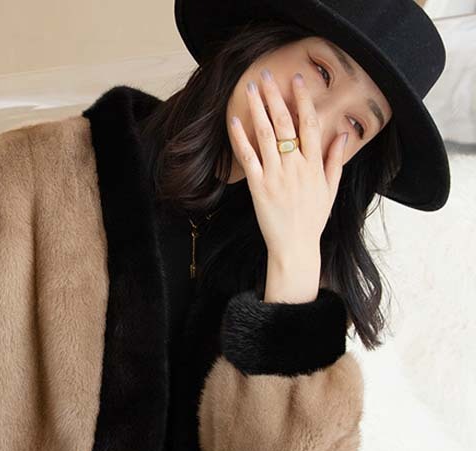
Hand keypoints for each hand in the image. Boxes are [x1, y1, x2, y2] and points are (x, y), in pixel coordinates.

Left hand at [229, 70, 347, 289]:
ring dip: (258, 108)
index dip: (304, 100)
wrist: (294, 247)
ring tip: (251, 88)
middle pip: (285, 123)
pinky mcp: (258, 187)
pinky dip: (240, 138)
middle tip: (267, 75)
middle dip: (276, 96)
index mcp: (314, 165)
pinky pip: (248, 158)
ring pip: (266, 135)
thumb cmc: (312, 220)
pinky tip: (235, 121)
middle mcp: (295, 166)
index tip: (298, 81)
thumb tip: (343, 134)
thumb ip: (335, 161)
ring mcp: (276, 176)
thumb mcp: (330, 190)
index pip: (310, 124)